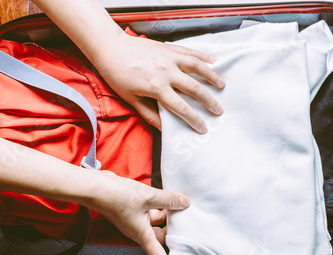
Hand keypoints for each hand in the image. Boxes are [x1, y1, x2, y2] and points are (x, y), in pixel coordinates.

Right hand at [83, 171, 190, 254]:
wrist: (96, 187)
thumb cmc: (117, 197)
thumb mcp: (148, 197)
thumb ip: (168, 200)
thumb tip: (185, 202)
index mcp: (142, 235)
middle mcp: (139, 230)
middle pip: (161, 238)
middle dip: (174, 234)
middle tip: (191, 228)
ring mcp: (135, 220)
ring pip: (156, 223)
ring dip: (169, 217)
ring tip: (183, 206)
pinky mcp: (133, 209)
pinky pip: (151, 212)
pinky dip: (160, 206)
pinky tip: (169, 196)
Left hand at [94, 32, 224, 133]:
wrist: (110, 48)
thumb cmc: (117, 75)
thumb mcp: (131, 99)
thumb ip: (150, 114)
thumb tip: (164, 128)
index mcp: (156, 87)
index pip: (181, 107)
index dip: (194, 120)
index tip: (203, 128)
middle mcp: (166, 72)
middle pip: (194, 88)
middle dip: (208, 101)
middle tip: (219, 111)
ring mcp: (169, 58)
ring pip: (197, 67)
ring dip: (211, 76)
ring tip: (222, 85)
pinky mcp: (168, 48)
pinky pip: (190, 52)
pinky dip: (203, 56)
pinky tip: (213, 61)